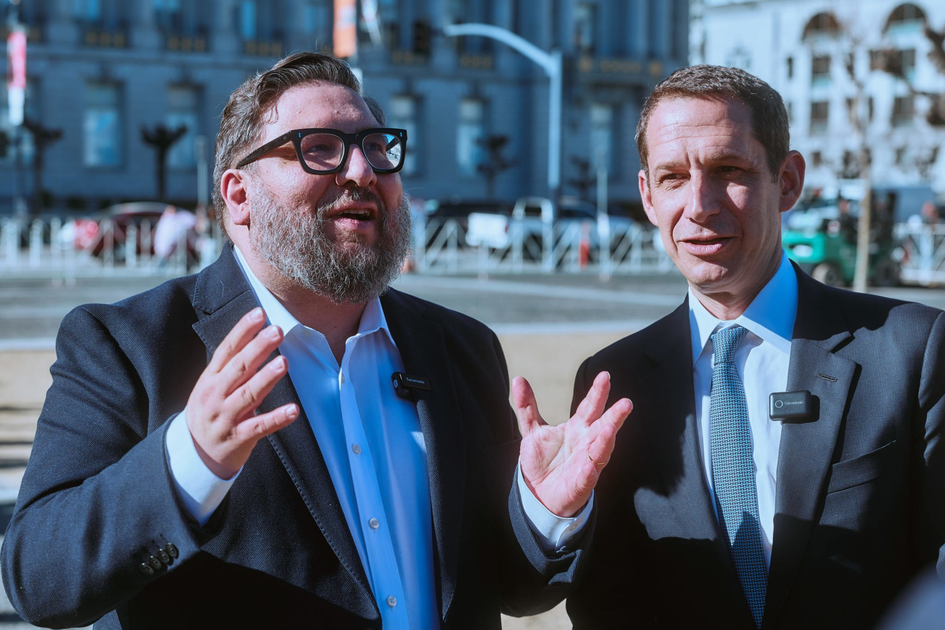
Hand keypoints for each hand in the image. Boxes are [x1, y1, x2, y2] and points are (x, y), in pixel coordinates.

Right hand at [186, 307, 298, 478]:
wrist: (194, 454)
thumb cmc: (210, 412)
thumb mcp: (212, 386)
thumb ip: (233, 367)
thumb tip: (258, 338)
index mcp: (210, 379)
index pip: (227, 350)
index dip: (243, 331)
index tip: (259, 313)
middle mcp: (216, 395)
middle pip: (239, 368)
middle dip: (258, 348)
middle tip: (276, 331)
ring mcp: (226, 417)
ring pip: (248, 395)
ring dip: (266, 378)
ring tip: (284, 362)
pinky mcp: (238, 437)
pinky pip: (260, 427)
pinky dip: (277, 418)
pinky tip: (293, 410)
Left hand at [514, 371, 631, 517]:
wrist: (538, 493)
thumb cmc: (542, 460)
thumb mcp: (532, 431)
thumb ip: (527, 406)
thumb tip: (518, 379)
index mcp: (577, 428)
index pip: (589, 407)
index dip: (597, 393)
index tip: (605, 376)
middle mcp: (587, 443)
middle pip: (604, 426)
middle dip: (615, 415)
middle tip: (626, 402)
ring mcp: (587, 463)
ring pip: (601, 451)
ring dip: (607, 440)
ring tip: (611, 428)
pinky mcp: (581, 484)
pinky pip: (587, 477)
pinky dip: (590, 471)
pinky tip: (591, 465)